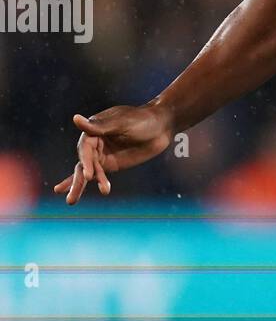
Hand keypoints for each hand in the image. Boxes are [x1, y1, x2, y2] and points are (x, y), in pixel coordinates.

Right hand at [53, 103, 174, 204]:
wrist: (160, 127)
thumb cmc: (141, 120)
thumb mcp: (122, 123)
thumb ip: (100, 126)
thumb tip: (75, 118)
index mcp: (94, 128)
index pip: (85, 147)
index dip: (86, 161)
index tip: (88, 175)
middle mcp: (94, 142)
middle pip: (83, 162)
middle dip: (77, 179)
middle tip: (70, 196)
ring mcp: (102, 154)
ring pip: (87, 171)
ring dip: (79, 185)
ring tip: (71, 201)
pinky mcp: (111, 164)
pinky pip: (98, 175)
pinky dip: (86, 183)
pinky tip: (71, 192)